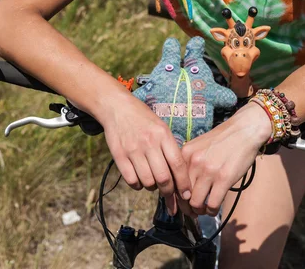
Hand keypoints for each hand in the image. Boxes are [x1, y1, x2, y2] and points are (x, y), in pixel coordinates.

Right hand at [100, 87, 194, 215]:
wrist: (118, 108)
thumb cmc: (144, 119)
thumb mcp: (162, 127)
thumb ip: (170, 148)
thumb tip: (181, 175)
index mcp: (163, 134)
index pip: (178, 165)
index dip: (184, 184)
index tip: (186, 195)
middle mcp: (149, 143)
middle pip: (164, 178)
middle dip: (169, 192)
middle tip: (170, 196)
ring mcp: (133, 150)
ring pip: (148, 182)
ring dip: (153, 188)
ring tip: (153, 182)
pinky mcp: (119, 156)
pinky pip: (132, 181)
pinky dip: (138, 185)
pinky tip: (140, 179)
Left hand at [181, 103, 271, 215]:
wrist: (244, 130)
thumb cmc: (223, 139)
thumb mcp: (199, 146)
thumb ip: (189, 162)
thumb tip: (182, 185)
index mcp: (185, 153)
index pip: (173, 181)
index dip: (176, 196)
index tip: (181, 203)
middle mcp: (194, 162)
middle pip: (182, 195)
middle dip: (187, 206)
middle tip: (193, 210)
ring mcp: (209, 171)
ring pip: (195, 203)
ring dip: (199, 211)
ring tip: (204, 209)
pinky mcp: (224, 179)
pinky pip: (212, 204)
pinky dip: (212, 211)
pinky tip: (214, 208)